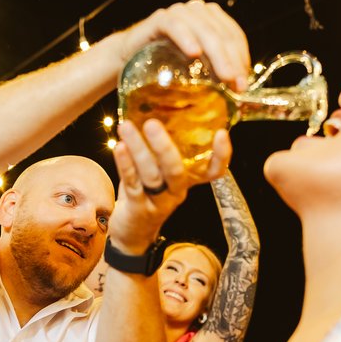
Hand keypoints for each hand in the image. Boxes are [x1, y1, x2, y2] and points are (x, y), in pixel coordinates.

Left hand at [107, 119, 231, 252]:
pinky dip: (125, 165)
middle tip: (152, 124)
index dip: (221, 155)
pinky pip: (132, 184)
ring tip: (127, 127)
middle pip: (177, 171)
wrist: (132, 233)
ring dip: (138, 150)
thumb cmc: (146, 193)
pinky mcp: (138, 208)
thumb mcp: (160, 172)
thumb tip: (156, 108)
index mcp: (188, 181)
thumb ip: (162, 149)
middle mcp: (177, 192)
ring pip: (151, 175)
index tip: (221, 133)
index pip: (214, 171)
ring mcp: (158, 202)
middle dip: (165, 147)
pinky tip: (119, 147)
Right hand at [117, 0, 250, 91]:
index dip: (242, 59)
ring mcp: (179, 13)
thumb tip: (241, 94)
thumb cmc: (164, 66)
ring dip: (217, 54)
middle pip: (222, 35)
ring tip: (224, 76)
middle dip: (232, 61)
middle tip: (237, 85)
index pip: (234, 36)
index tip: (243, 85)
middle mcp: (198, 11)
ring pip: (204, 30)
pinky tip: (194, 54)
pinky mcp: (160, 19)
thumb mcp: (195, 70)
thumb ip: (216, 74)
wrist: (128, 59)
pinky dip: (186, 38)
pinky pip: (175, 26)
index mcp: (212, 19)